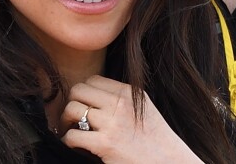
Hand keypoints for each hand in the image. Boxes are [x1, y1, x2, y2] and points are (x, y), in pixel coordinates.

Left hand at [60, 75, 203, 162]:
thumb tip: (95, 96)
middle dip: (72, 102)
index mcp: (128, 92)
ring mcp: (112, 123)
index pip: (93, 79)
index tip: (84, 104)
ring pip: (72, 109)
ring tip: (71, 130)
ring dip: (66, 121)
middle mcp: (119, 103)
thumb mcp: (142, 107)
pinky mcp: (105, 144)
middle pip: (78, 90)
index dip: (84, 92)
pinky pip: (73, 135)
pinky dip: (68, 141)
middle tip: (73, 117)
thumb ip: (122, 98)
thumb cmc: (155, 138)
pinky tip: (75, 145)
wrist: (168, 161)